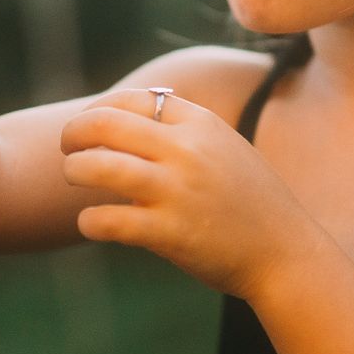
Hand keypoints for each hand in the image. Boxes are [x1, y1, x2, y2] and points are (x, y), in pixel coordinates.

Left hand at [59, 87, 319, 299]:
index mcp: (200, 124)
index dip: (99, 108)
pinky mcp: (170, 232)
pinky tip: (90, 223)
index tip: (88, 125)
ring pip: (99, 166)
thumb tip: (128, 116)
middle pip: (105, 123)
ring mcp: (178, 191)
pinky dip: (89, 220)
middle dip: (74, 133)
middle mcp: (186, 151)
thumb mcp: (225, 148)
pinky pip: (109, 220)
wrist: (287, 254)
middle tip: (66, 148)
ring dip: (74, 170)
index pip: (132, 99)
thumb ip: (183, 130)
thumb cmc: (251, 202)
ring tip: (73, 177)